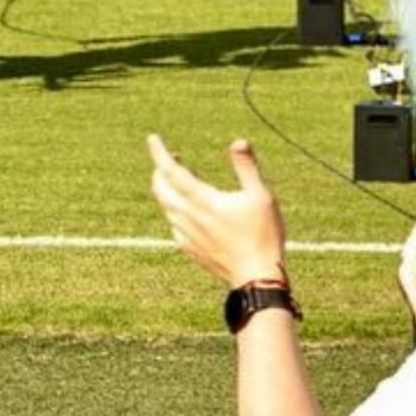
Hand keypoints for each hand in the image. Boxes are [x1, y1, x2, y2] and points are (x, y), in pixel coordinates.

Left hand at [147, 135, 288, 289]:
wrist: (256, 276)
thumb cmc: (263, 234)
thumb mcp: (261, 196)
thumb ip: (246, 167)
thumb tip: (238, 142)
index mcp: (203, 200)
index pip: (171, 171)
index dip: (159, 153)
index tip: (152, 138)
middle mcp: (189, 216)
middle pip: (160, 188)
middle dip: (160, 170)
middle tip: (171, 158)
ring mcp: (187, 234)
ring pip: (166, 206)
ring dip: (168, 189)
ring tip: (183, 180)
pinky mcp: (190, 249)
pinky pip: (173, 224)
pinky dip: (175, 210)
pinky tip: (188, 210)